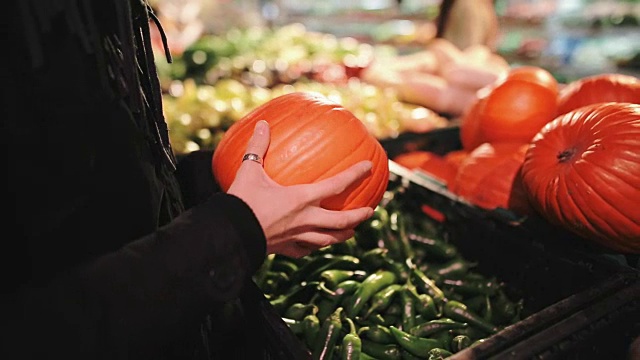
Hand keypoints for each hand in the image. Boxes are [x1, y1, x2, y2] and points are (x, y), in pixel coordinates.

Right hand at [228, 120, 374, 257]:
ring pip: (328, 240)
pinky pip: (307, 249)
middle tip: (370, 211)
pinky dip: (315, 246)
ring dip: (343, 235)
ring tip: (351, 232)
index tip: (369, 167)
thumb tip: (263, 124)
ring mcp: (298, 237)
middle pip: (342, 221)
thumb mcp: (249, 171)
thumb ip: (258, 147)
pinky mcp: (286, 250)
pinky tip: (316, 244)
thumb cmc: (241, 201)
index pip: (337, 185)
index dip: (355, 174)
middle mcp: (306, 220)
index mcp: (302, 198)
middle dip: (359, 216)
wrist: (229, 235)